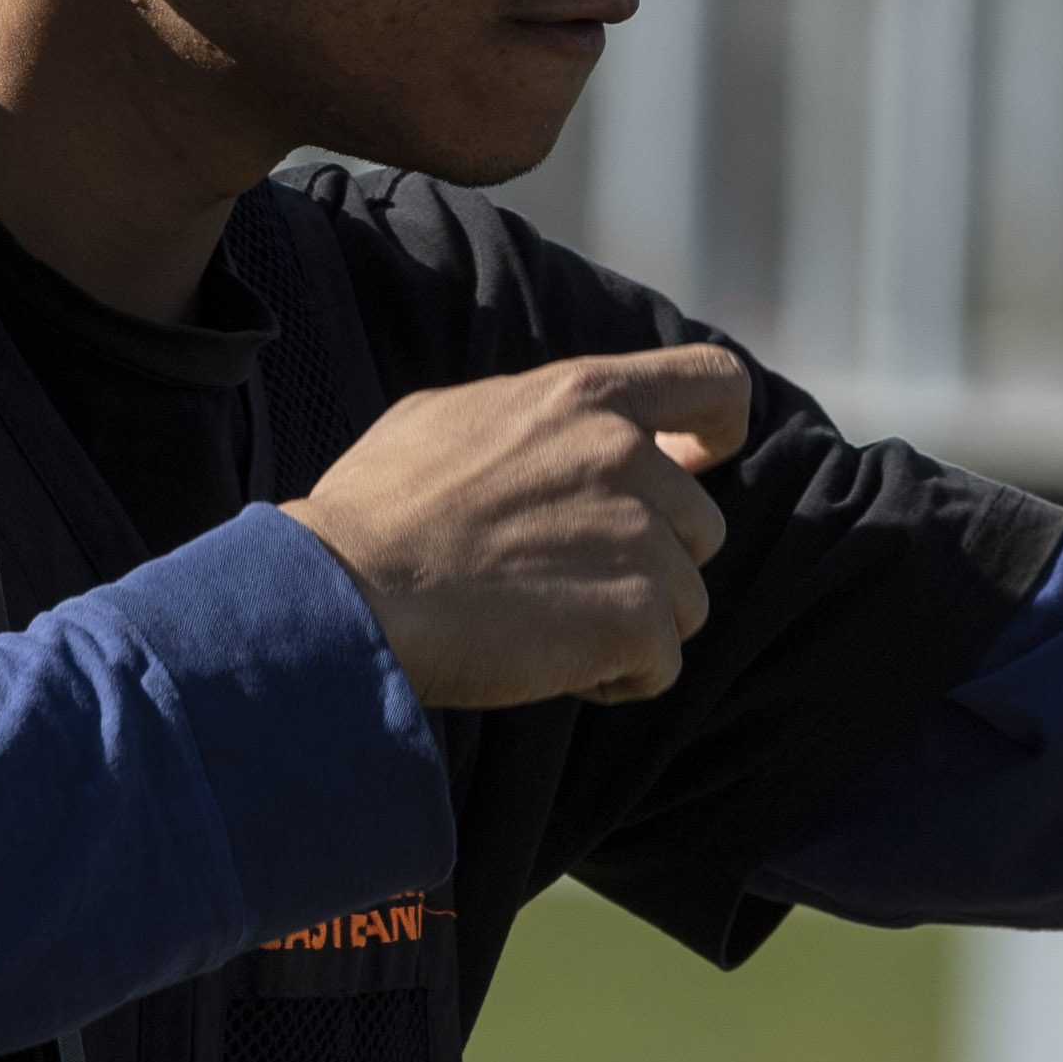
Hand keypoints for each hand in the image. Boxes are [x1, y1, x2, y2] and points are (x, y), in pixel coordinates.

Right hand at [285, 346, 750, 708]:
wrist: (343, 592)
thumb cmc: (374, 511)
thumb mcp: (445, 417)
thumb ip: (528, 415)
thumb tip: (556, 427)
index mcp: (585, 396)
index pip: (714, 382)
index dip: (718, 428)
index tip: (697, 461)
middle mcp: (627, 455)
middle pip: (700, 523)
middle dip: (647, 562)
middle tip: (561, 586)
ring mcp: (640, 536)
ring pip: (686, 599)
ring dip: (629, 624)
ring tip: (544, 630)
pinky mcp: (637, 615)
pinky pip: (661, 663)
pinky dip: (615, 679)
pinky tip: (548, 668)